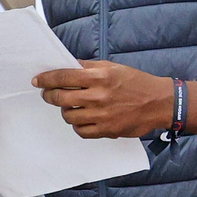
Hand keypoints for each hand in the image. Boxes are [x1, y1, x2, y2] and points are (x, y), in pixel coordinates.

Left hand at [33, 60, 171, 138]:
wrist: (159, 103)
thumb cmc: (137, 82)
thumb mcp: (113, 67)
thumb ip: (90, 67)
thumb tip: (70, 66)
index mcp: (100, 77)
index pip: (64, 77)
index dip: (46, 79)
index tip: (38, 81)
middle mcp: (99, 96)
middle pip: (61, 98)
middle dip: (50, 96)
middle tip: (48, 94)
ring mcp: (102, 115)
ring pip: (69, 116)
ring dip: (65, 110)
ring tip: (70, 106)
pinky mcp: (107, 130)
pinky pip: (81, 131)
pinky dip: (77, 125)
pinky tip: (82, 118)